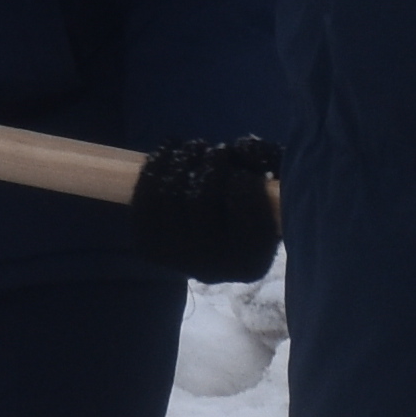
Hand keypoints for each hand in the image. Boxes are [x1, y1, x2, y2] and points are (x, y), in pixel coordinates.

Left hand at [131, 136, 284, 282]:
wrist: (210, 245)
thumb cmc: (248, 216)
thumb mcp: (270, 196)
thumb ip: (265, 172)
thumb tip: (243, 149)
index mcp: (251, 261)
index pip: (245, 216)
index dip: (243, 183)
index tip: (242, 171)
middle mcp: (213, 269)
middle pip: (200, 200)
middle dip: (209, 163)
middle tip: (217, 149)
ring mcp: (173, 258)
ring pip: (170, 194)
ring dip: (183, 159)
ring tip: (196, 147)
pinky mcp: (147, 246)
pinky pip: (145, 197)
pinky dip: (156, 165)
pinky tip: (170, 149)